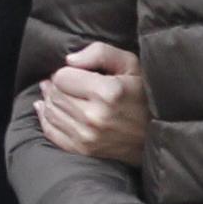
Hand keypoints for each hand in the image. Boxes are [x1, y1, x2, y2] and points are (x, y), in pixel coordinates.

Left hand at [35, 41, 144, 165]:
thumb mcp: (130, 64)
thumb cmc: (143, 93)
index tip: (76, 74)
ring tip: (60, 94)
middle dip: (56, 86)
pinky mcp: (83, 150)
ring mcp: (87, 136)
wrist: (156, 133)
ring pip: (50, 111)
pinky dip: (46, 118)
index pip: (62, 77)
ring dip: (50, 100)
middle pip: (54, 94)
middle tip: (66, 83)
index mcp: (108, 93)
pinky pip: (51, 131)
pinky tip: (49, 109)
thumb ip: (100, 53)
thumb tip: (69, 60)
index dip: (66, 72)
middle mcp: (95, 117)